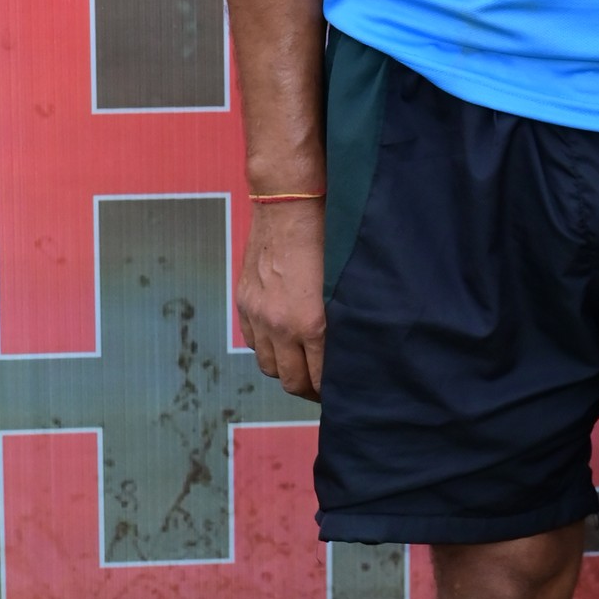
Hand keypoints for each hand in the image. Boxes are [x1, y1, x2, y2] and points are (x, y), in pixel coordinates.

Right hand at [236, 199, 326, 399]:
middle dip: (309, 390)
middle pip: (291, 381)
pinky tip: (283, 342)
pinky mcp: (244, 302)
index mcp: (311, 324)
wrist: (289, 205)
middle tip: (323, 389)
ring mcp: (258, 315)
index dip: (332, 391)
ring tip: (303, 367)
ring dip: (286, 371)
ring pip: (269, 366)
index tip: (343, 392)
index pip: (320, 379)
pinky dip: (268, 349)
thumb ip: (344, 322)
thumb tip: (353, 351)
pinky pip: (253, 342)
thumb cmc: (328, 238)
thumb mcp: (345, 285)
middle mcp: (280, 325)